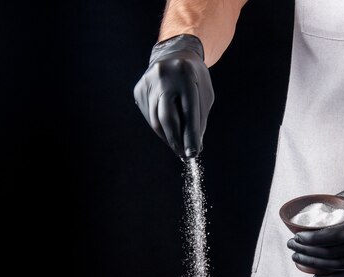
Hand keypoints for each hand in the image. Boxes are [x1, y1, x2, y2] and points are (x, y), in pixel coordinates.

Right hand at [133, 34, 213, 158]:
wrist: (174, 54)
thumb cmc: (194, 78)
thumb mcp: (204, 94)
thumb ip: (199, 119)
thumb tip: (194, 147)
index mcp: (185, 74)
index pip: (188, 112)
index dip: (190, 135)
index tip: (193, 154)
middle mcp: (163, 76)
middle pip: (167, 118)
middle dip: (176, 140)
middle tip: (184, 155)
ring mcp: (148, 82)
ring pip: (156, 121)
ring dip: (168, 137)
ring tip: (178, 145)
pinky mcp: (139, 90)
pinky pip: (149, 116)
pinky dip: (160, 127)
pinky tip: (168, 129)